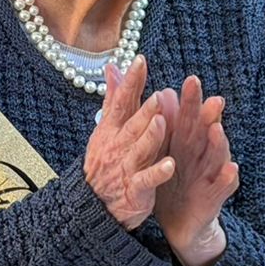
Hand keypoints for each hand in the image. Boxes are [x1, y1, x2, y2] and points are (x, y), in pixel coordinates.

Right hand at [85, 56, 174, 230]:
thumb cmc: (105, 162)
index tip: (141, 61)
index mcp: (112, 130)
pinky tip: (170, 165)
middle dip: (144, 110)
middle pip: (132, 125)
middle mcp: (118, 146)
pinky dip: (158, 173)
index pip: (121, 101)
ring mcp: (126, 168)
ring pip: (139, 150)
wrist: (94, 204)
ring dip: (150, 137)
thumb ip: (114, 99)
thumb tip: (113, 67)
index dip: (131, 82)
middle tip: (158, 95)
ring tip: (161, 122)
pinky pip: (146, 180)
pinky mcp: (135, 189)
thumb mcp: (105, 129)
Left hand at [152, 74, 239, 265]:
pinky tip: (231, 168)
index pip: (188, 118)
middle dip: (209, 115)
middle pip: (205, 132)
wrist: (179, 223)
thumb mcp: (164, 152)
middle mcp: (201, 155)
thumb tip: (162, 92)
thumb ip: (163, 124)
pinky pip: (223, 186)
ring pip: (216, 156)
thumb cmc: (172, 182)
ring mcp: (209, 175)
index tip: (190, 81)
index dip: (190, 101)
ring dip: (218, 142)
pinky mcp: (214, 197)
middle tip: (212, 98)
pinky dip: (227, 177)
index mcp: (186, 144)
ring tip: (217, 129)